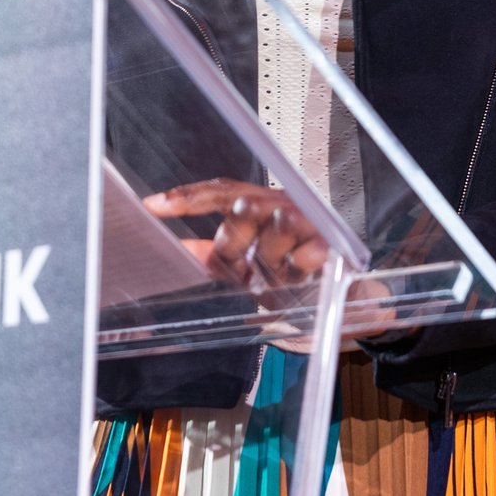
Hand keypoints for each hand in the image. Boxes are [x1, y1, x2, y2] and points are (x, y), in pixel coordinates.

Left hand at [143, 178, 326, 292]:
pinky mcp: (332, 240)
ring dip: (273, 262)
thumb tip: (176, 251)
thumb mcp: (247, 272)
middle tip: (247, 269)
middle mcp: (283, 204)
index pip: (220, 192)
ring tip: (282, 277)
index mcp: (260, 206)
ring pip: (276, 227)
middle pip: (244, 207)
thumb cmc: (293, 280)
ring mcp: (310, 219)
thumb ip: (215, 258)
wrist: (344, 302)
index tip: (152, 206)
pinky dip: (298, 271)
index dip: (187, 197)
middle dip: (236, 243)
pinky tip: (302, 278)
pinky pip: (304, 253)